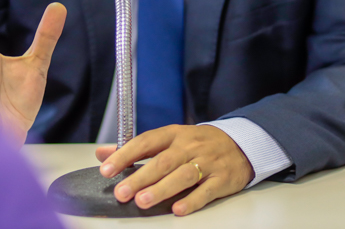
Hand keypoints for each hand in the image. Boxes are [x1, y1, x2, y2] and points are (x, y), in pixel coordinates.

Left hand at [95, 125, 253, 215]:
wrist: (241, 145)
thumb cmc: (198, 144)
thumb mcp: (169, 139)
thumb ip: (136, 149)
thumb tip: (102, 154)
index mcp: (174, 134)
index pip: (146, 142)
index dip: (125, 155)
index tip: (107, 169)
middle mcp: (190, 146)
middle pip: (163, 161)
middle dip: (140, 178)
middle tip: (122, 193)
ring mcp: (207, 162)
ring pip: (183, 176)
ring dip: (161, 189)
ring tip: (142, 201)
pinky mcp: (222, 179)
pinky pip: (206, 191)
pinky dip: (191, 200)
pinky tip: (177, 209)